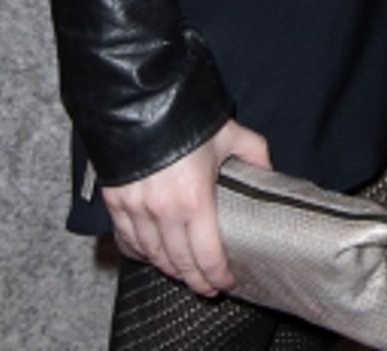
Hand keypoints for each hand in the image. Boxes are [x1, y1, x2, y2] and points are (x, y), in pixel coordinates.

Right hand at [102, 118, 270, 295]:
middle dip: (195, 280)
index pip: (207, 256)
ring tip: (183, 273)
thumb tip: (270, 170)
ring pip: (153, 255)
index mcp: (194, 200)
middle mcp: (163, 212)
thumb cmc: (187, 116)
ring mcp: (136, 210)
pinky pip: (128, 240)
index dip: (217, 276)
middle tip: (207, 288)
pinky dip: (142, 253)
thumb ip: (254, 152)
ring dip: (169, 269)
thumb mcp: (228, 133)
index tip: (226, 283)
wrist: (140, 99)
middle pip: (179, 263)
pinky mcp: (115, 202)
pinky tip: (152, 255)